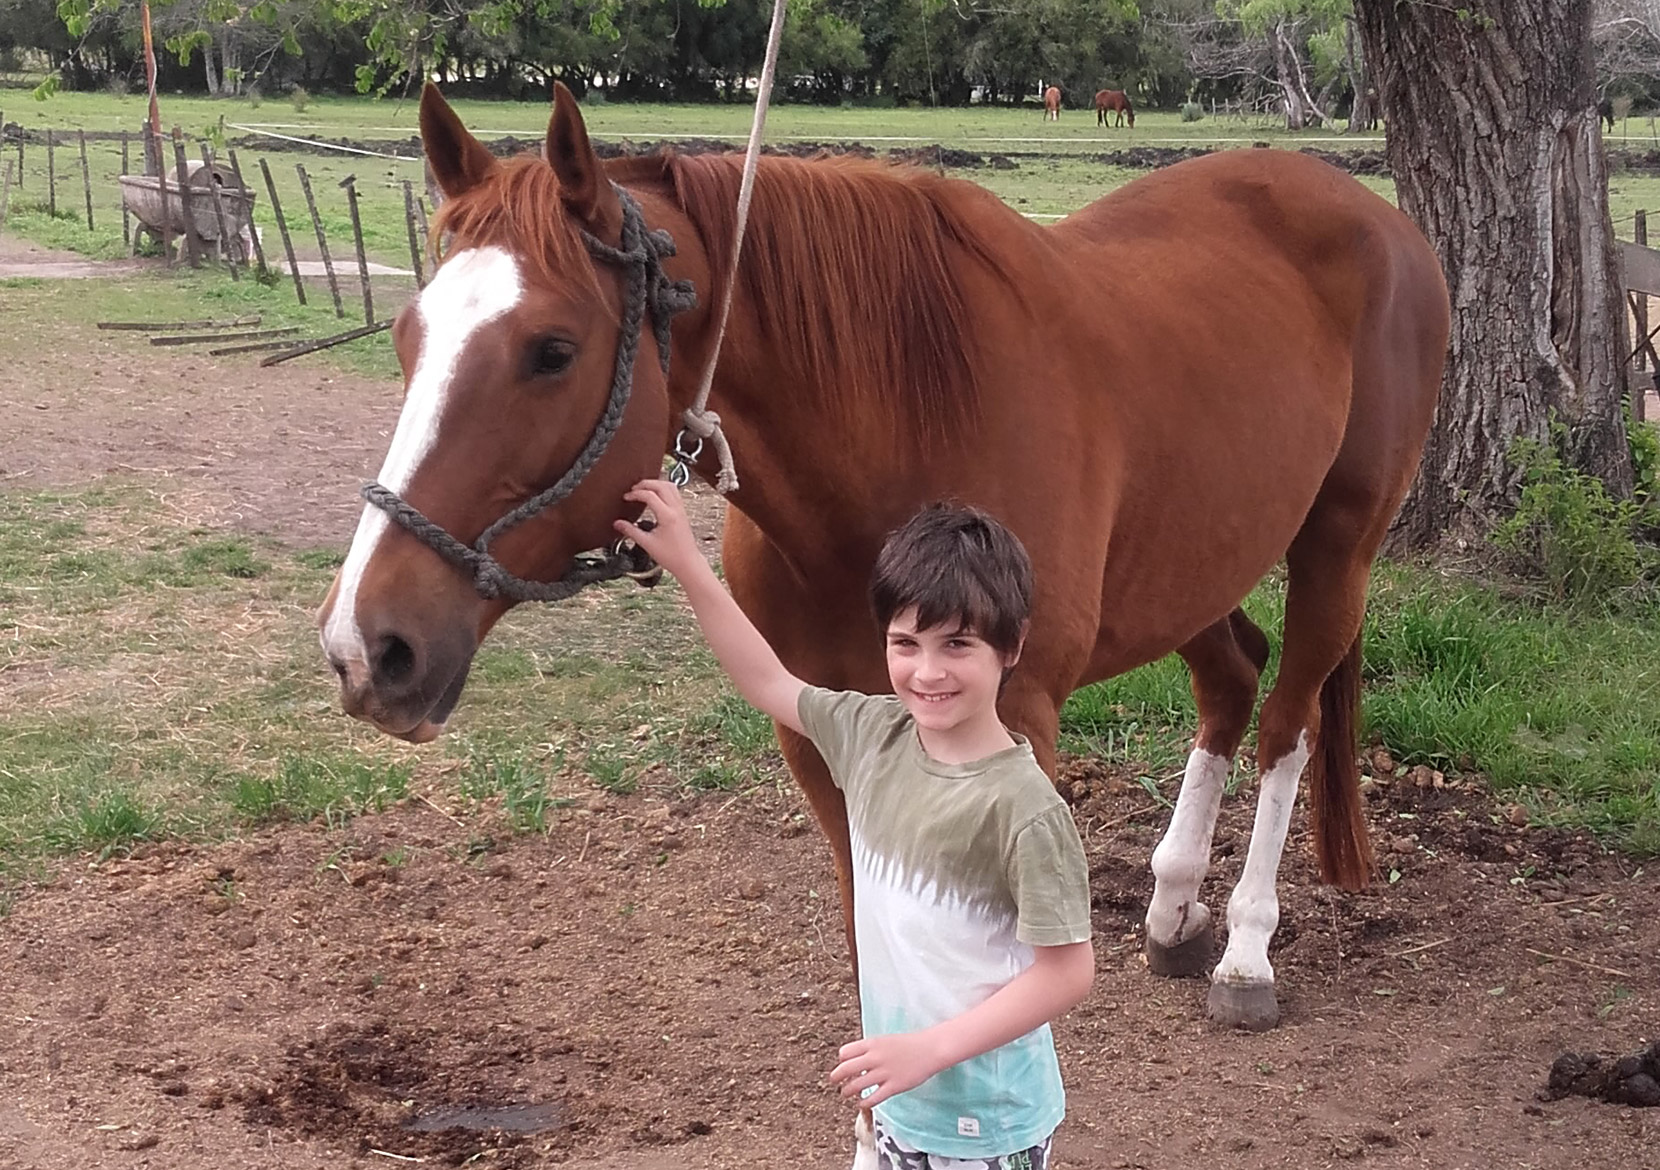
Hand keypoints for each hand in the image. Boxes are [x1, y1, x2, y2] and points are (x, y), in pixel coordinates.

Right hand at [614, 479, 703, 579]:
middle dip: (645, 483)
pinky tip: (654, 495)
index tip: (626, 498)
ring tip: (643, 489)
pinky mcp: (683, 512)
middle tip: (633, 489)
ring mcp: (681, 510)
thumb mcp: (647, 544)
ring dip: (656, 483)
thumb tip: (617, 523)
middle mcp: (676, 509)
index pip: (650, 495)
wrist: (688, 563)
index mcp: (667, 516)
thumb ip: (630, 531)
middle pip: (661, 485)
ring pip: (670, 486)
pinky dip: (663, 489)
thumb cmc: (671, 556)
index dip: (635, 494)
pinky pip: (674, 492)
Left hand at [829, 1031, 943, 1108]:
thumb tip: (853, 1061)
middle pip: (845, 1069)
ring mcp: (884, 1072)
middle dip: (836, 1078)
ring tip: (846, 1094)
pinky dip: (864, 1103)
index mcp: (872, 1043)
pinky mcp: (894, 1086)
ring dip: (847, 1092)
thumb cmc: (908, 1045)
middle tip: (834, 1082)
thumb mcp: (885, 1040)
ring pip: (856, 1085)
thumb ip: (869, 1050)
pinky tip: (862, 1103)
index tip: (843, 1066)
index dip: (841, 1061)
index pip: (845, 1053)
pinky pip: (873, 1098)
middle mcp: (875, 1057)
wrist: (930, 1049)